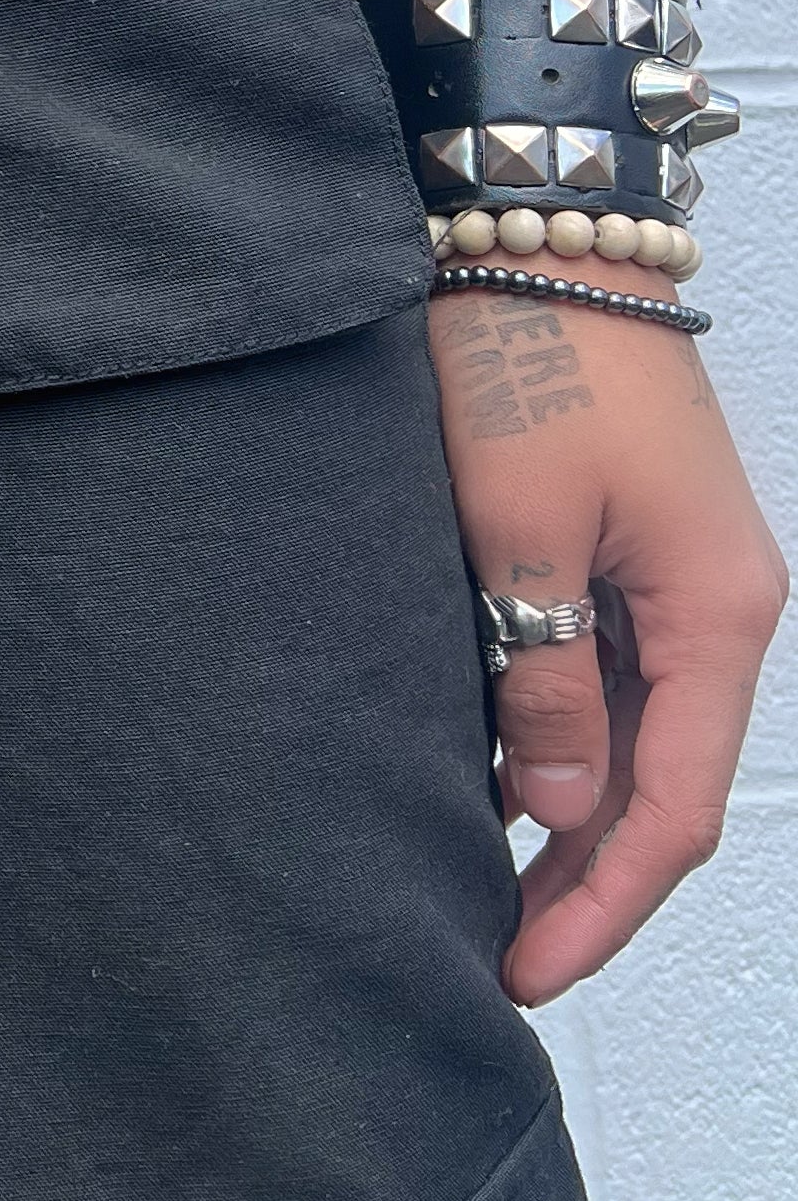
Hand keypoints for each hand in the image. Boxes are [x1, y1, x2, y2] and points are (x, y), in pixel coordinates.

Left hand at [430, 273, 785, 1003]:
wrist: (529, 228)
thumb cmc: (526, 359)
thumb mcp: (519, 528)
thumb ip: (543, 672)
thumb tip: (562, 806)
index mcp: (717, 612)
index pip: (674, 806)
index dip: (601, 902)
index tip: (526, 971)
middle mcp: (714, 607)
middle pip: (661, 783)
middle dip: (585, 879)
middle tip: (493, 956)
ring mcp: (672, 576)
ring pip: (632, 735)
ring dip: (569, 815)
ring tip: (483, 892)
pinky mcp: (623, 546)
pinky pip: (604, 674)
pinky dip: (556, 738)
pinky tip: (492, 781)